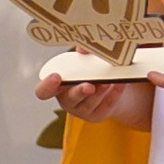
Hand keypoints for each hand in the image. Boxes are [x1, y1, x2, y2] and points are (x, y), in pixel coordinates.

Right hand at [33, 63, 150, 126]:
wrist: (107, 86)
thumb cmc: (88, 71)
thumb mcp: (85, 60)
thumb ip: (82, 53)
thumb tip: (83, 48)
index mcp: (57, 86)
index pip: (43, 91)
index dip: (47, 86)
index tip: (56, 76)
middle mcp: (67, 100)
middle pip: (70, 99)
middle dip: (79, 91)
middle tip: (89, 85)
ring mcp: (82, 110)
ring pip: (90, 103)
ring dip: (100, 91)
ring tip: (109, 81)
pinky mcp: (97, 115)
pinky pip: (106, 106)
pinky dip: (114, 95)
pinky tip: (120, 84)